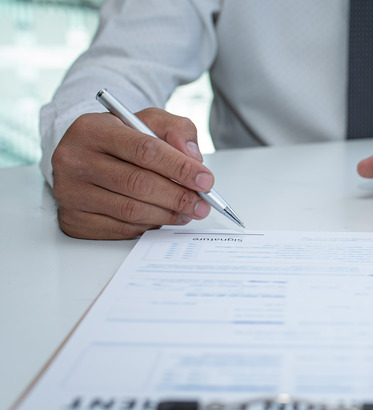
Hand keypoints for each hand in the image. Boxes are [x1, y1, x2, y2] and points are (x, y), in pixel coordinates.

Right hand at [51, 108, 212, 239]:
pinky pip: (121, 228)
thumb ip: (177, 130)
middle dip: (179, 196)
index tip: (206, 180)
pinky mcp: (73, 219)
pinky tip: (164, 217)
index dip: (180, 168)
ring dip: (168, 214)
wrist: (85, 155)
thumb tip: (193, 158)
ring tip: (189, 211)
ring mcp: (70, 192)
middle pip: (139, 184)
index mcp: (92, 129)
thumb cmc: (122, 138)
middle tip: (203, 203)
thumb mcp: (149, 121)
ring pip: (131, 210)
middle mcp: (74, 159)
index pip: (145, 150)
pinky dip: (149, 226)